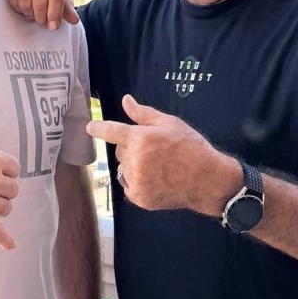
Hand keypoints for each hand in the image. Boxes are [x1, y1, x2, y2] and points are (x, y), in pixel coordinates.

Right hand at [7, 0, 78, 29]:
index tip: (53, 27)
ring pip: (26, 5)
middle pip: (40, 4)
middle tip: (44, 22)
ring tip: (35, 14)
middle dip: (42, 18)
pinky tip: (26, 7)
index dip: (55, 14)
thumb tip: (74, 21)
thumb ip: (68, 5)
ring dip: (31, 15)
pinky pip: (15, 2)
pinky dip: (20, 10)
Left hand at [87, 95, 237, 214]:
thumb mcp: (170, 123)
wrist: (208, 180)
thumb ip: (143, 114)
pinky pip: (129, 186)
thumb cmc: (191, 147)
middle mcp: (134, 160)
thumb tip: (126, 100)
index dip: (98, 128)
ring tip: (157, 166)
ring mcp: (136, 181)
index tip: (89, 127)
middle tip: (154, 150)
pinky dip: (138, 182)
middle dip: (131, 148)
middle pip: (120, 151)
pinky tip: (157, 179)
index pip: (110, 132)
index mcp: (140, 139)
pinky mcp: (140, 198)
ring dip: (133, 166)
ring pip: (124, 169)